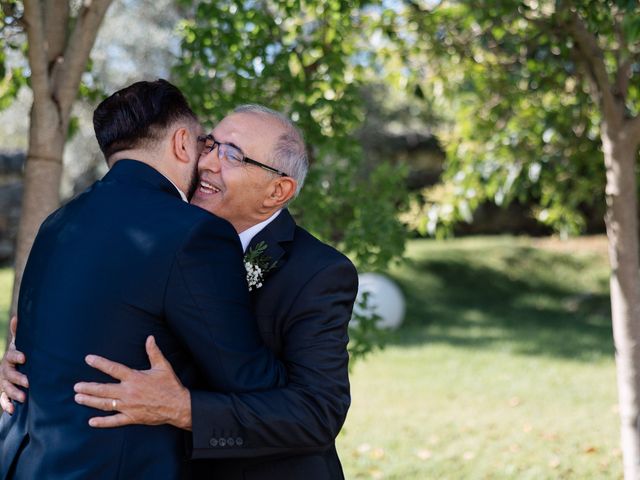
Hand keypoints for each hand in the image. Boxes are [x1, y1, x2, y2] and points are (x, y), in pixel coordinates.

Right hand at [1, 316, 28, 414]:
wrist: (13, 366)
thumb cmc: (20, 353)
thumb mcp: (18, 343)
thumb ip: (18, 333)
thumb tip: (17, 317)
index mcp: (10, 358)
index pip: (11, 356)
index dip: (16, 356)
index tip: (24, 357)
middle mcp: (5, 370)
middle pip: (9, 374)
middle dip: (18, 378)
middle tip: (29, 382)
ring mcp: (4, 382)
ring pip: (6, 388)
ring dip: (14, 392)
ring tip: (24, 397)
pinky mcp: (4, 392)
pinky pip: (2, 399)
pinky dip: (6, 405)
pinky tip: (12, 410)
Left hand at [74, 336, 191, 429]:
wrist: (178, 406)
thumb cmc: (170, 385)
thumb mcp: (163, 366)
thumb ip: (154, 352)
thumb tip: (150, 338)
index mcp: (135, 378)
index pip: (113, 369)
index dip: (100, 363)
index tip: (88, 359)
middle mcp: (128, 392)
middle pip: (103, 389)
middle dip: (88, 387)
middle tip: (76, 386)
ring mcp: (128, 406)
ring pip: (105, 404)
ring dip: (90, 401)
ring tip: (78, 398)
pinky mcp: (132, 418)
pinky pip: (114, 421)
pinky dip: (102, 422)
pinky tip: (91, 421)